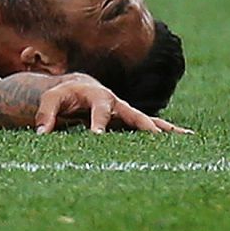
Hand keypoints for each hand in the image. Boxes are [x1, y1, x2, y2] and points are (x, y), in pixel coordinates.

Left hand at [33, 74, 193, 134]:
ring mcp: (128, 112)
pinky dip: (170, 134)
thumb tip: (40, 134)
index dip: (99, 123)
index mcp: (98, 96)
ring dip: (168, 131)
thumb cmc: (63, 95)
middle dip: (145, 126)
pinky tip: (189, 142)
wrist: (78, 88)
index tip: (98, 136)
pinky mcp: (133, 122)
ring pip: (151, 122)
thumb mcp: (51, 100)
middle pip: (135, 115)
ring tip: (188, 139)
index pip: (100, 111)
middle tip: (155, 139)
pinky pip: (154, 128)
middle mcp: (118, 103)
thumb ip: (45, 115)